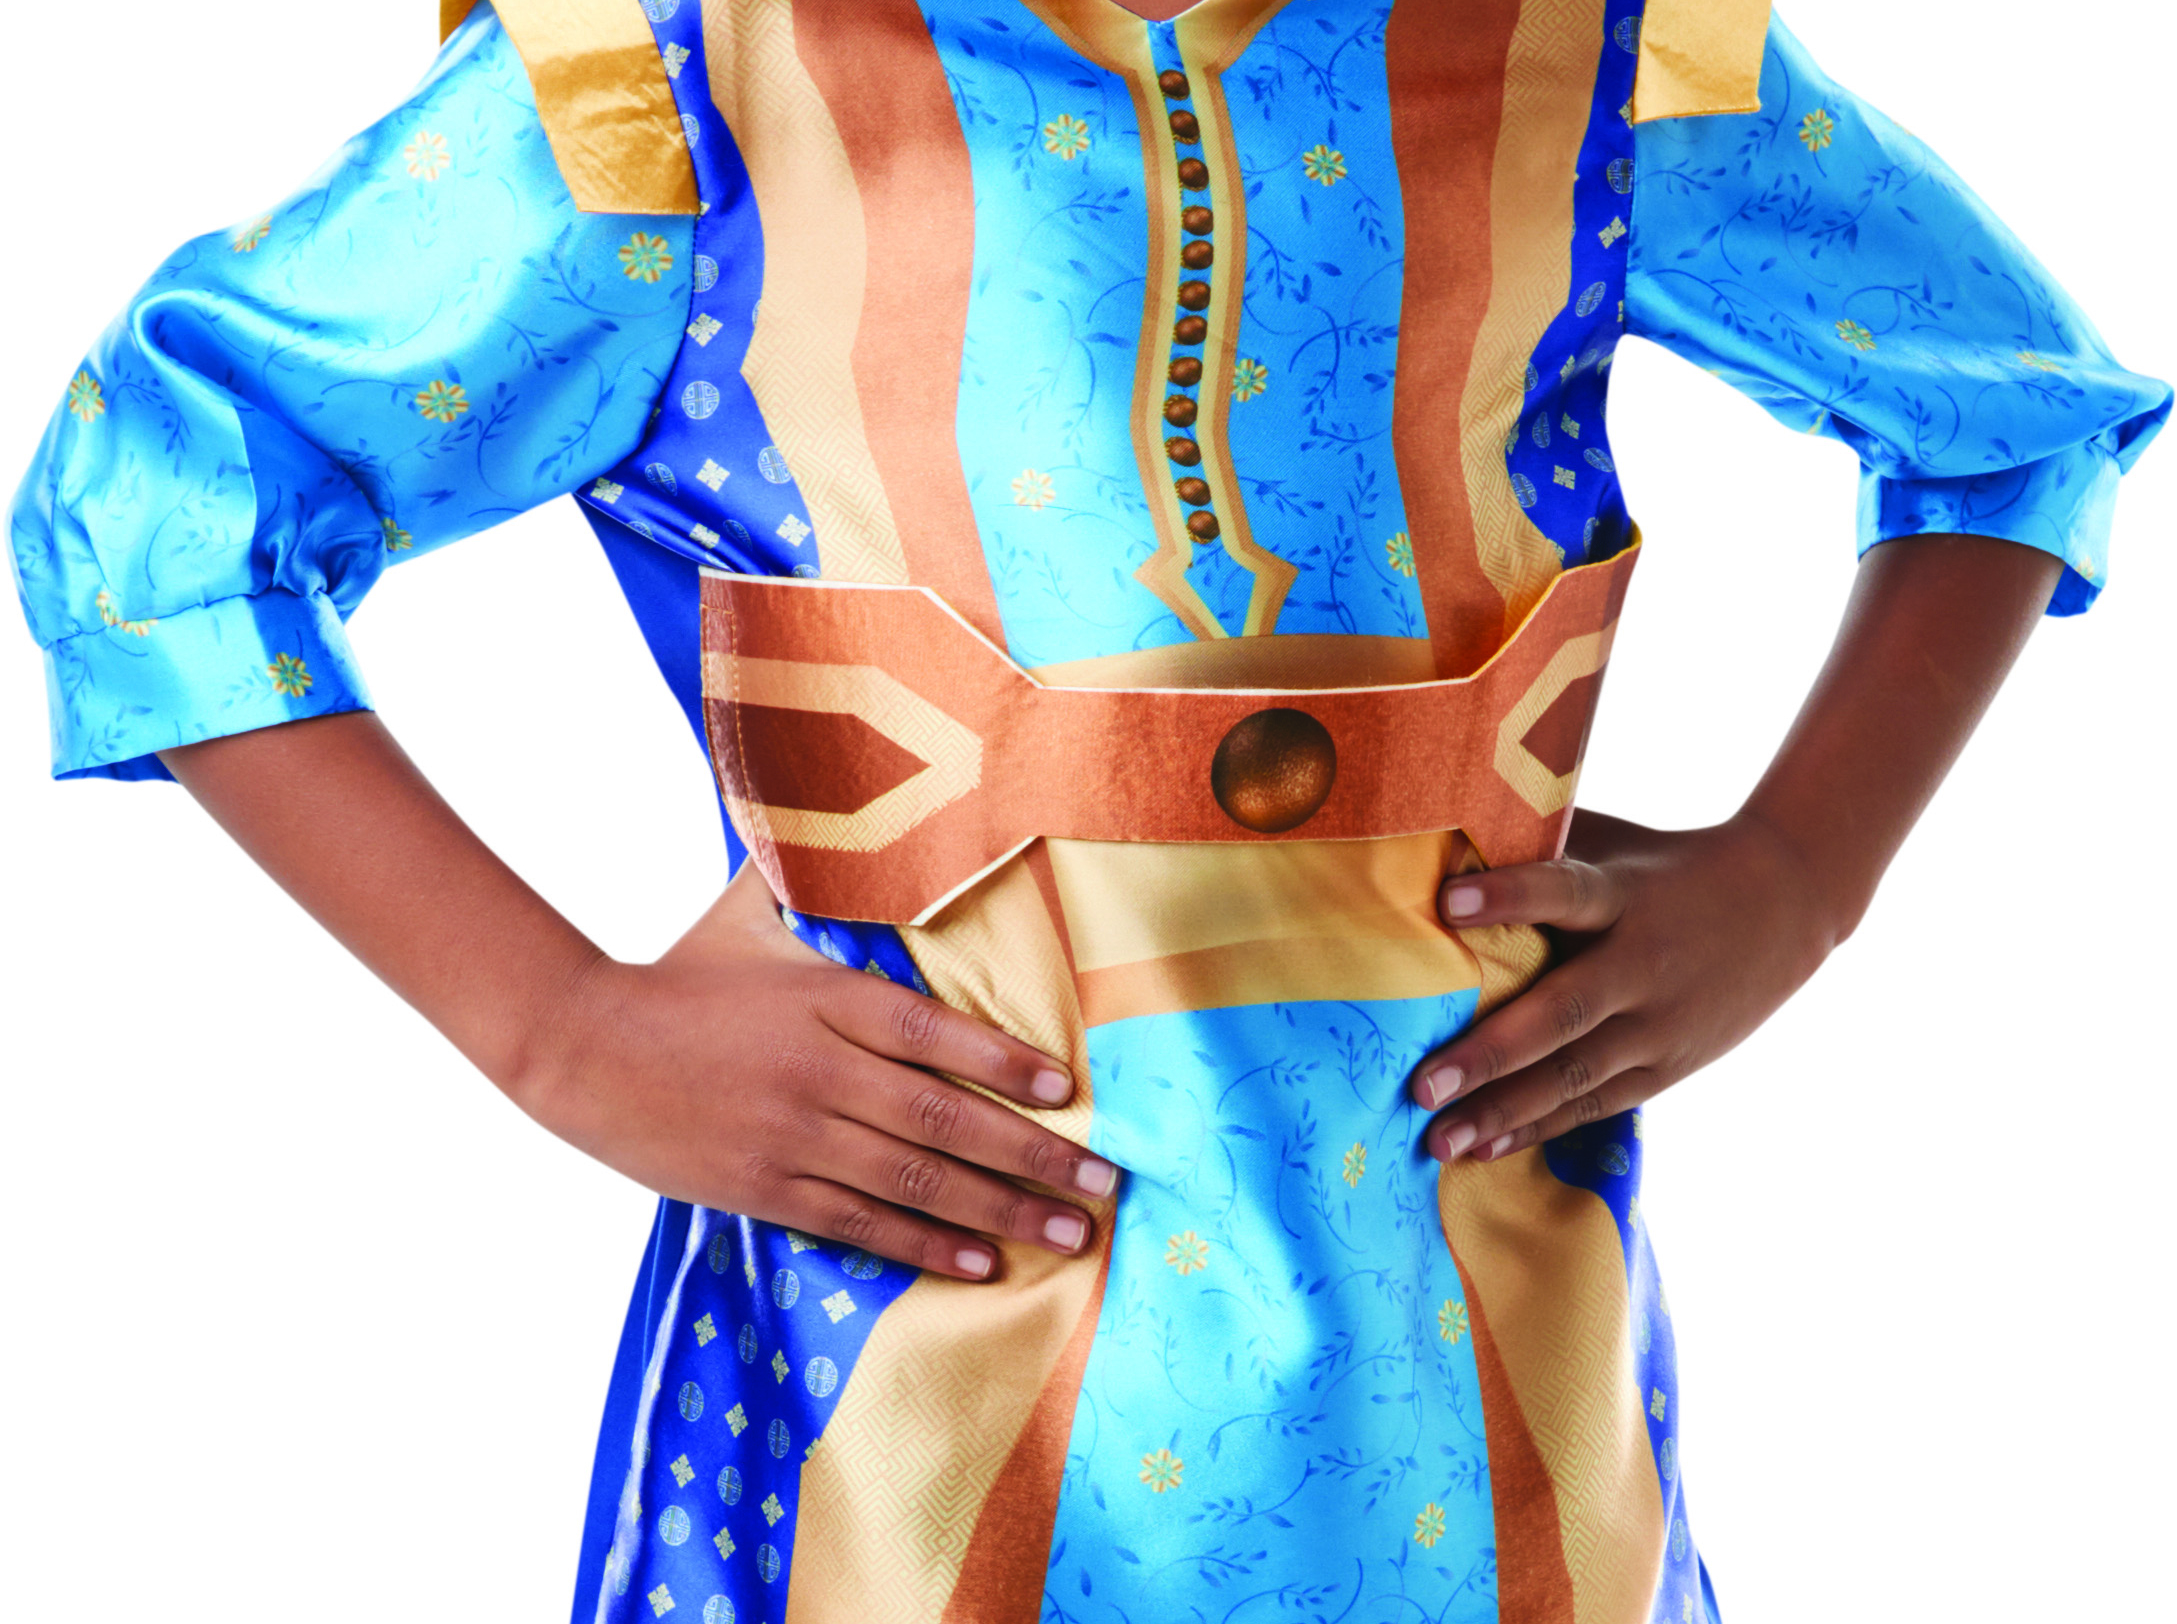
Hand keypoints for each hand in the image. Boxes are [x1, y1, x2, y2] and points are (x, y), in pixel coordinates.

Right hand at [518, 865, 1115, 1280]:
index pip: (932, 1034)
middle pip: (944, 1118)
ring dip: (1001, 1210)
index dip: (1004, 1062)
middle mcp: (821, 1069)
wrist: (579, 1046)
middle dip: (1036, 1156)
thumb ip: (815, 881)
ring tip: (1068, 1235)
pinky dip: (924, 1243)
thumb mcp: (749, 915)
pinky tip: (980, 1262)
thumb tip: (861, 815)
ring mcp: (794, 1134)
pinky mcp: (765, 1186)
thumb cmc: (680, 976)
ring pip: (916, 1179)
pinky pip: (860, 1221)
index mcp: (826, 998)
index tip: (1070, 1090)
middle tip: (1106, 1183)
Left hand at [1410, 809, 1848, 1160]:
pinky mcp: (1667, 1067)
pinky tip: (1483, 1148)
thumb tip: (1438, 837)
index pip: (1564, 891)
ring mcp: (1659, 1025)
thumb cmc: (1666, 866)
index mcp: (1624, 896)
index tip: (1447, 902)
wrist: (1784, 904)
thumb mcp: (1614, 843)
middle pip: (1563, 1013)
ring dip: (1502, 1111)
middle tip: (1421, 1086)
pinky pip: (1594, 1104)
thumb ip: (1538, 843)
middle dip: (1490, 1054)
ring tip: (1436, 1139)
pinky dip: (1538, 1127)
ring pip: (1574, 1075)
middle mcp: (1643, 965)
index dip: (1510, 896)